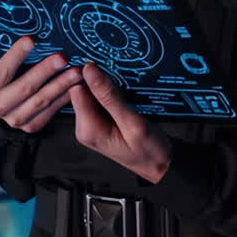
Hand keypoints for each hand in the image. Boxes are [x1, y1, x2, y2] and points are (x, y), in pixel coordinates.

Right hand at [0, 35, 82, 133]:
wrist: (3, 110)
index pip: (3, 70)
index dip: (16, 55)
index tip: (31, 39)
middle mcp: (0, 106)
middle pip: (26, 87)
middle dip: (45, 71)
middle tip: (63, 56)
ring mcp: (16, 119)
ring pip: (42, 100)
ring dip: (62, 85)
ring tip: (77, 70)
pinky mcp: (32, 127)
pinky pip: (52, 112)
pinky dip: (66, 98)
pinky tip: (78, 86)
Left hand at [70, 63, 171, 183]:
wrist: (159, 166)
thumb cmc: (149, 151)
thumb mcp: (133, 123)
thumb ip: (110, 96)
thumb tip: (90, 70)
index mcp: (88, 129)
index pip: (77, 89)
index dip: (91, 76)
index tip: (108, 72)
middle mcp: (85, 127)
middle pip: (83, 89)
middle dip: (101, 82)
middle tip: (122, 89)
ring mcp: (91, 124)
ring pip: (92, 92)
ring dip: (108, 88)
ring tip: (125, 97)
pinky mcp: (99, 120)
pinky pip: (100, 98)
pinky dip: (112, 94)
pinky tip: (124, 99)